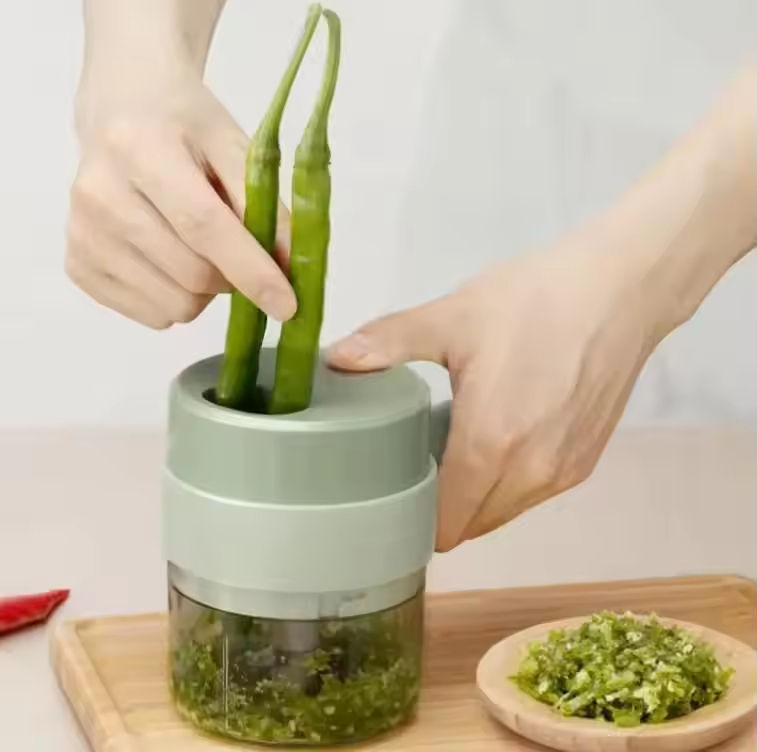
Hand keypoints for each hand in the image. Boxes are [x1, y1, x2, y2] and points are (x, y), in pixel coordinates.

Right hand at [67, 1, 294, 328]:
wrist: (122, 110)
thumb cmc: (185, 126)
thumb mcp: (234, 145)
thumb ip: (265, 204)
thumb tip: (292, 268)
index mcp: (141, 149)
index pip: (203, 226)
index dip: (251, 271)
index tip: (288, 305)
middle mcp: (100, 194)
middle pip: (192, 276)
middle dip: (232, 277)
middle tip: (236, 249)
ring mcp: (83, 234)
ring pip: (174, 305)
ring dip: (204, 292)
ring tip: (197, 248)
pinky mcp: (77, 265)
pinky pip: (152, 316)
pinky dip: (175, 299)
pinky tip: (168, 259)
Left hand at [327, 240, 660, 550]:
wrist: (620, 287)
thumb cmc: (535, 300)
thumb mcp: (452, 317)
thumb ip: (387, 342)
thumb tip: (333, 359)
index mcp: (490, 444)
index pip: (443, 525)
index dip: (412, 519)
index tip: (391, 496)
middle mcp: (531, 473)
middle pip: (471, 526)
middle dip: (439, 508)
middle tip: (415, 466)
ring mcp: (564, 472)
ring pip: (504, 514)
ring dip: (475, 497)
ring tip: (455, 450)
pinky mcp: (586, 462)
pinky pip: (534, 495)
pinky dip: (509, 483)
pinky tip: (499, 440)